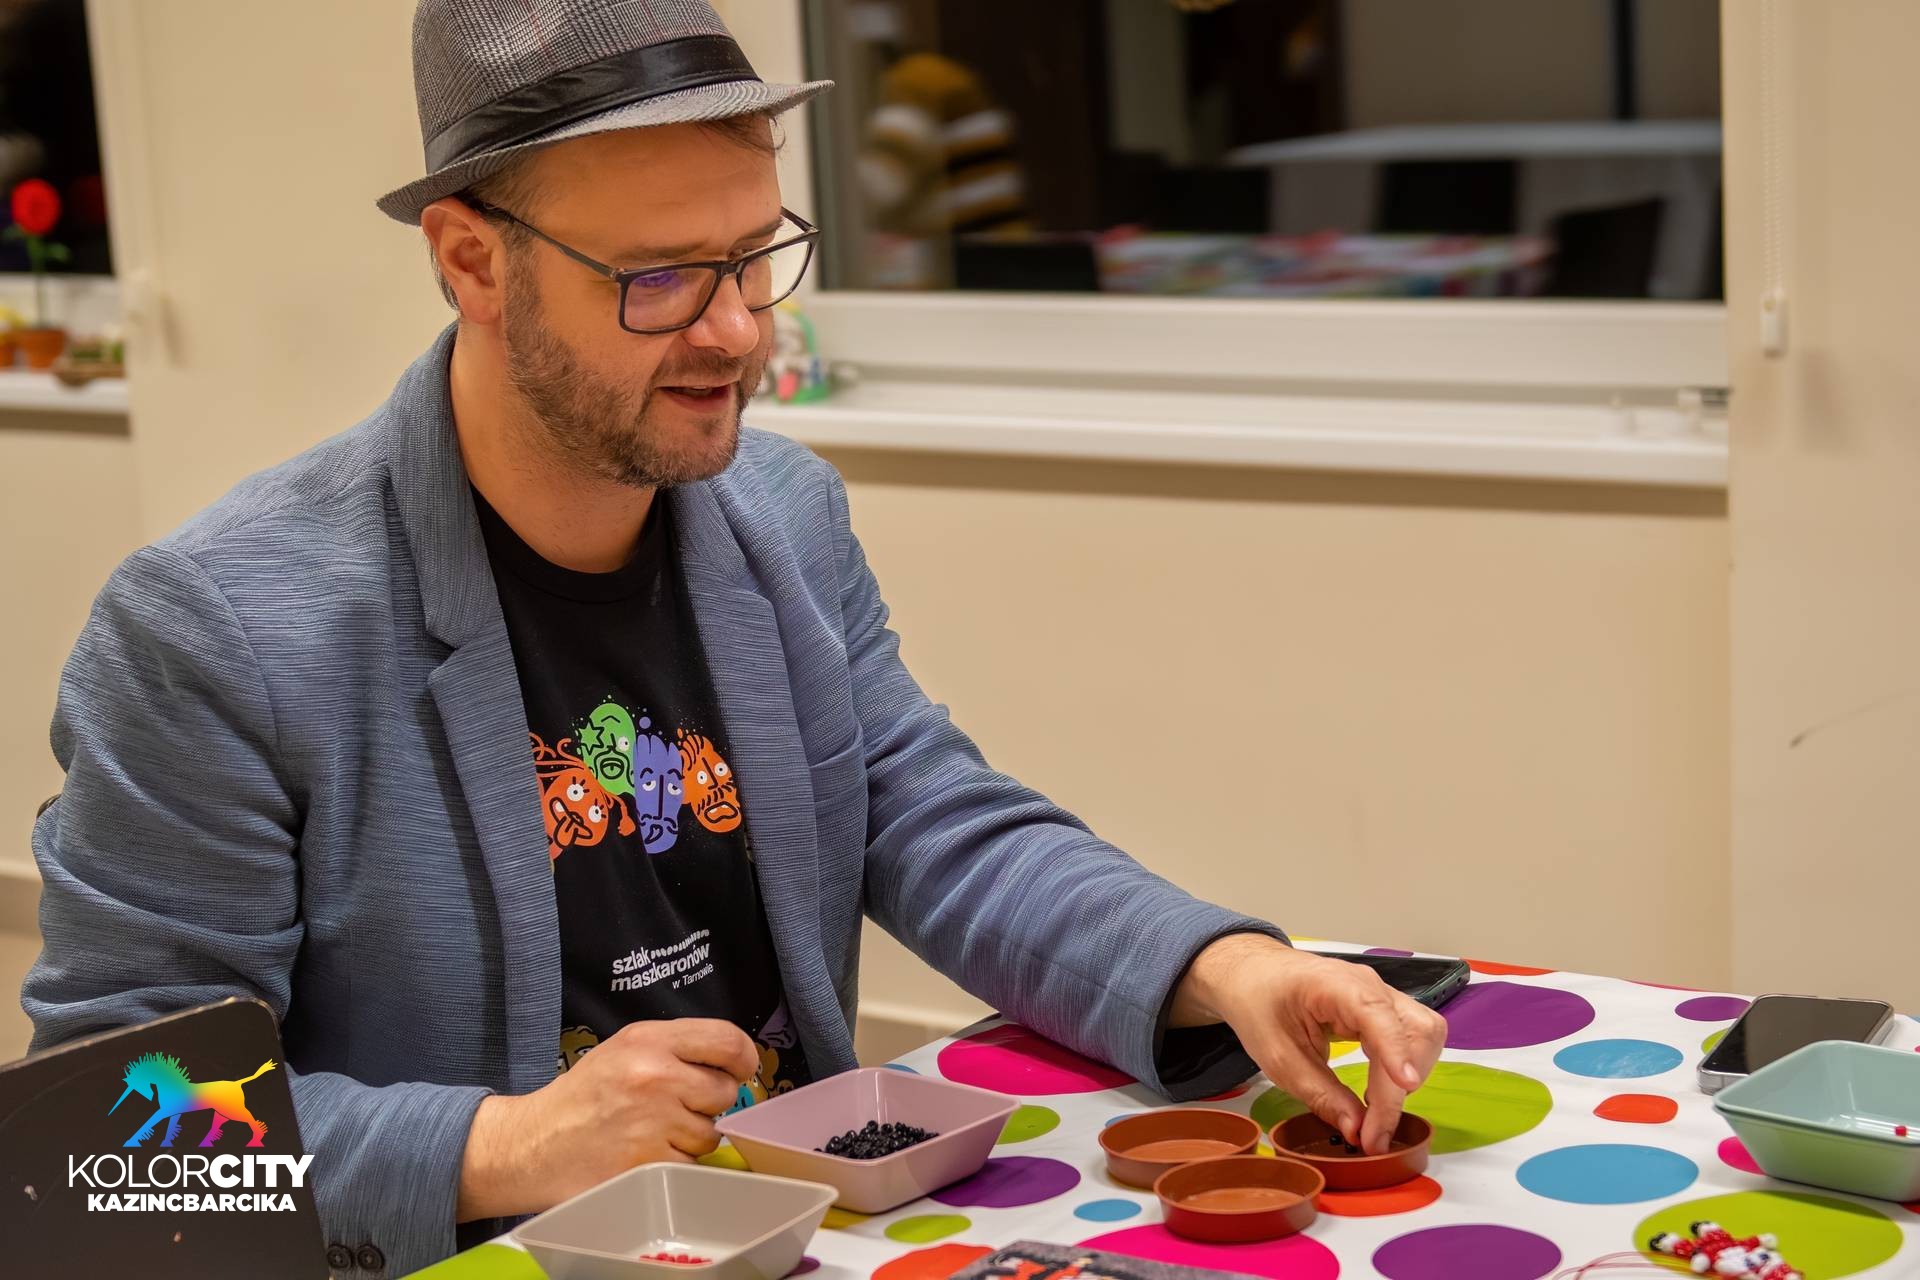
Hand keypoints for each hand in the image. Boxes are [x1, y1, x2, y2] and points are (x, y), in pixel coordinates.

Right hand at [456, 1018, 756, 1219]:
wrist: (533, 1145)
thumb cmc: (582, 1098)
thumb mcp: (624, 1050)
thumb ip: (678, 1049)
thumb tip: (734, 1063)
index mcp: (649, 1040)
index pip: (728, 1040)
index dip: (744, 1058)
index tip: (740, 1070)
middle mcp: (655, 1075)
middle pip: (725, 1091)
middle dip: (709, 1104)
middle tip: (676, 1108)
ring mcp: (653, 1121)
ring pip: (711, 1132)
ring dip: (691, 1138)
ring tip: (653, 1132)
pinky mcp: (650, 1162)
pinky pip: (691, 1164)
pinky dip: (675, 1164)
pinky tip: (645, 1154)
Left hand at [1171, 934, 1446, 1155]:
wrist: (1253, 976)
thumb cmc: (1260, 1007)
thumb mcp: (1278, 1059)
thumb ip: (1321, 1095)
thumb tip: (1357, 1131)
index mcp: (1335, 985)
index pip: (1378, 1016)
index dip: (1396, 1051)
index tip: (1405, 1086)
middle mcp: (1370, 985)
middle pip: (1417, 1030)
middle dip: (1402, 1084)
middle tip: (1373, 1132)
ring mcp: (1382, 995)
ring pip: (1424, 1035)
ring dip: (1408, 1078)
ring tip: (1374, 1112)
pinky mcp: (1386, 1010)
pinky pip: (1412, 1039)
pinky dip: (1403, 1070)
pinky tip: (1377, 1092)